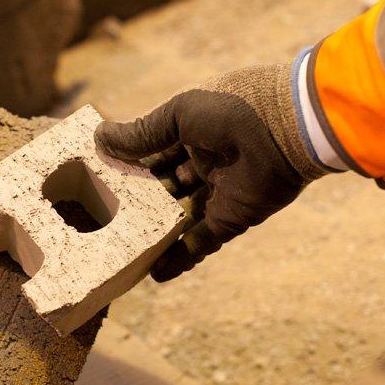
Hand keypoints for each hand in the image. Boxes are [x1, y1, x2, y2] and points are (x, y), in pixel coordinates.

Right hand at [94, 62, 325, 280]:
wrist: (285, 131)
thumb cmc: (231, 110)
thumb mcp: (177, 115)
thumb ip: (141, 133)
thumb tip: (100, 138)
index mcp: (193, 134)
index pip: (155, 153)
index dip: (130, 166)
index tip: (100, 179)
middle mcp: (205, 164)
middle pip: (165, 188)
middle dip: (140, 202)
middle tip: (106, 218)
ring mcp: (218, 194)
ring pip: (179, 218)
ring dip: (155, 234)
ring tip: (124, 251)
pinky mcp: (232, 219)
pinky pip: (201, 243)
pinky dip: (180, 258)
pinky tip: (154, 273)